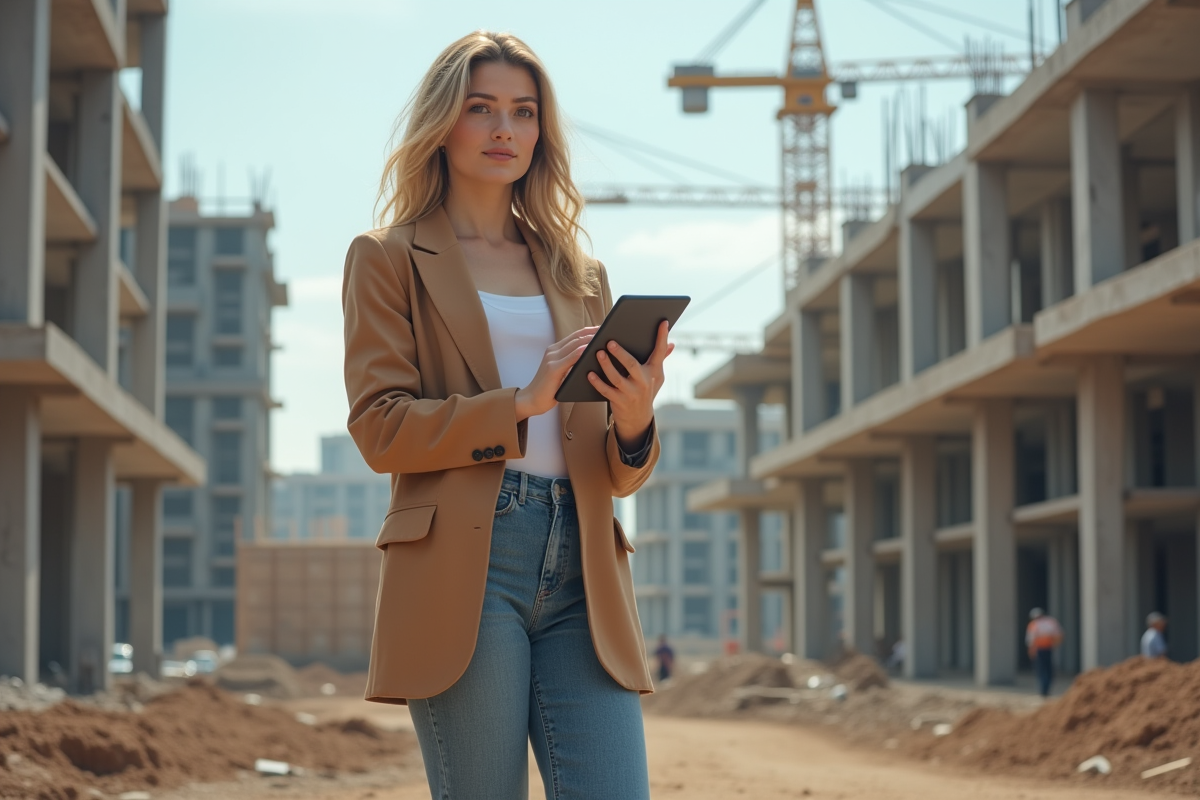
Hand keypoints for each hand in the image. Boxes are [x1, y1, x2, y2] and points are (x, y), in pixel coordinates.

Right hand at [514, 326, 597, 420]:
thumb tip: (590, 358)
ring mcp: (551, 359)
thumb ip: (572, 363)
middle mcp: (552, 351)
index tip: (602, 328)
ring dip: (589, 340)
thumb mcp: (562, 372)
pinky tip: (590, 350)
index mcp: (555, 351)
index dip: (589, 331)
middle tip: (607, 330)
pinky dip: (580, 352)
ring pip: (574, 345)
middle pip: (576, 338)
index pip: (574, 336)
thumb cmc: (550, 389)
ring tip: (603, 337)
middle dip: (592, 333)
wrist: (532, 400)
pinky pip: (570, 358)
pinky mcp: (553, 369)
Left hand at [588, 320, 674, 448]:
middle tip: (610, 342)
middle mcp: (644, 382)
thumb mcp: (656, 377)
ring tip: (598, 353)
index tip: (662, 321)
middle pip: (632, 365)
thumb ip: (661, 359)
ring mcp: (632, 393)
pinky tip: (589, 373)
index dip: (662, 337)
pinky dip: (597, 382)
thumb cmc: (645, 391)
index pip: (660, 352)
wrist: (638, 419)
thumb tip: (672, 344)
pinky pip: (606, 391)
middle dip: (621, 353)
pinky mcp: (620, 402)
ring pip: (617, 378)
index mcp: (654, 372)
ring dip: (606, 365)